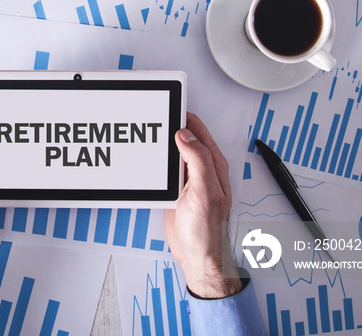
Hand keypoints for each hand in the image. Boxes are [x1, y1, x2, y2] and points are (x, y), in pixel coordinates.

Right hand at [164, 112, 241, 298]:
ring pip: (173, 151)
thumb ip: (198, 160)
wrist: (197, 256)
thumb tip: (186, 135)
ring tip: (148, 129)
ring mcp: (188, 178)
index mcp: (213, 164)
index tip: (169, 107)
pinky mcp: (176, 189)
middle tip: (153, 115)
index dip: (184, 116)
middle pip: (184, 137)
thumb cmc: (208, 230)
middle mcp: (202, 168)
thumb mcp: (205, 190)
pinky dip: (157, 160)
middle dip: (170, 124)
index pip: (198, 130)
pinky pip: (165, 168)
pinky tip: (149, 156)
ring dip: (162, 142)